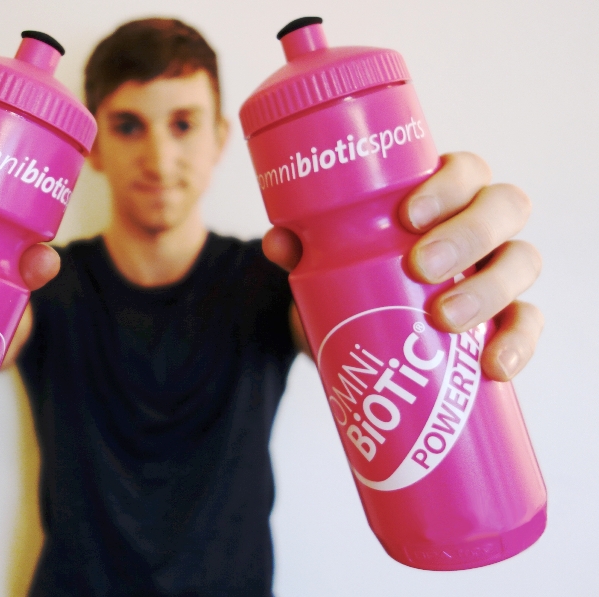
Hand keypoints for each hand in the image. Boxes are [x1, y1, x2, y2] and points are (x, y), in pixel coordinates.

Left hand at [262, 152, 542, 381]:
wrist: (363, 337)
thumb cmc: (354, 280)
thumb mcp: (326, 266)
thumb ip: (303, 250)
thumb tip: (278, 240)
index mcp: (441, 196)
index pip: (464, 171)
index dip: (448, 185)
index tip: (409, 214)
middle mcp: (480, 225)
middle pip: (504, 207)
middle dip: (467, 234)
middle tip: (420, 267)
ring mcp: (498, 269)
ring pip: (523, 260)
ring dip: (489, 287)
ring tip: (444, 319)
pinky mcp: (507, 318)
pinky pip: (529, 322)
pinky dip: (518, 342)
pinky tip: (494, 365)